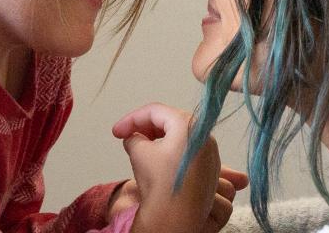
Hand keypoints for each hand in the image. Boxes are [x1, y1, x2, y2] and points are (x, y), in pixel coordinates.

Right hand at [111, 103, 245, 232]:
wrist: (177, 218)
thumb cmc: (161, 185)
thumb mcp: (138, 153)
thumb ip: (134, 137)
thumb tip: (134, 138)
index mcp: (188, 125)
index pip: (156, 111)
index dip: (132, 119)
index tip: (117, 131)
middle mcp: (205, 136)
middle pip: (171, 121)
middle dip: (146, 128)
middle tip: (128, 137)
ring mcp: (211, 154)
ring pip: (181, 137)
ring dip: (160, 139)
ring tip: (141, 150)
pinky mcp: (211, 170)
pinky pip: (190, 152)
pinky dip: (173, 152)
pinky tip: (158, 162)